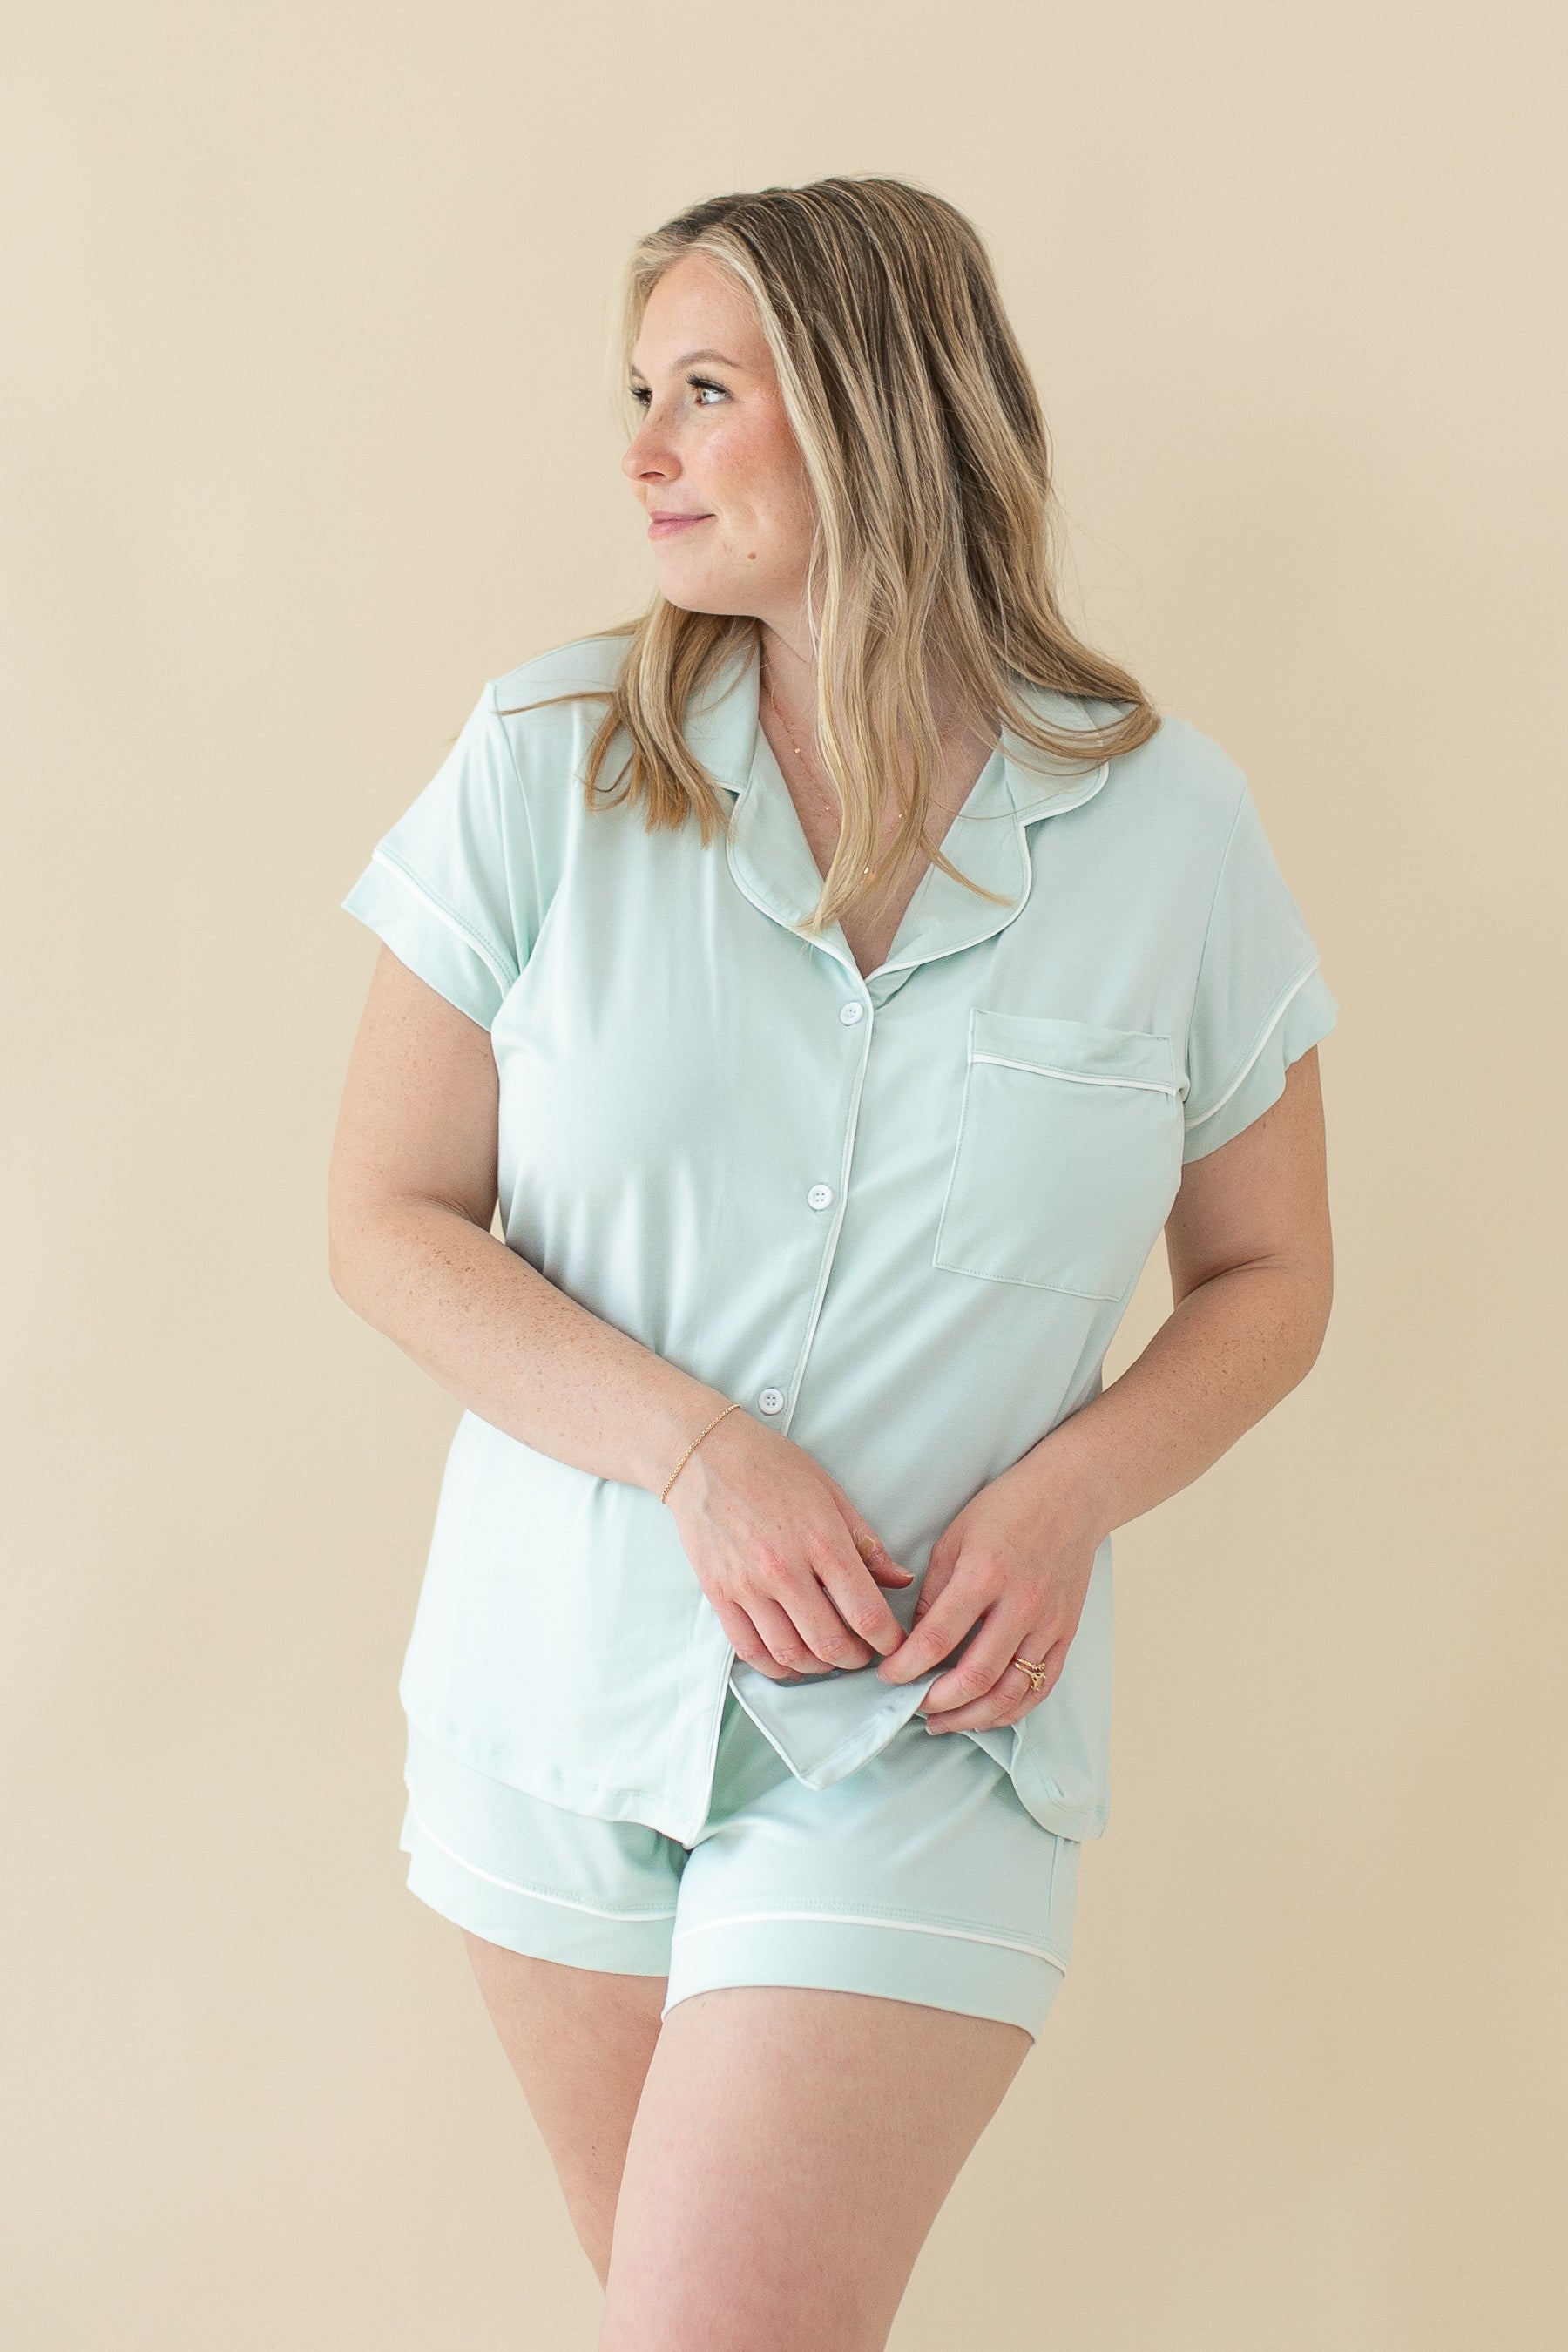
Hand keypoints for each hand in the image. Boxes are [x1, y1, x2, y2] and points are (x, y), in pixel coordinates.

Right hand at [665, 1409, 913, 1679]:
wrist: (705, 1455)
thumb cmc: (770, 1466)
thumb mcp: (831, 1494)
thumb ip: (867, 1543)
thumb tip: (899, 1580)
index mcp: (821, 1540)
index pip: (866, 1612)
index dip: (888, 1639)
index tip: (894, 1642)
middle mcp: (784, 1569)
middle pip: (831, 1643)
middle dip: (857, 1659)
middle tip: (865, 1653)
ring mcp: (748, 1585)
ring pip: (791, 1654)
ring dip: (819, 1667)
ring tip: (831, 1657)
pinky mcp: (719, 1594)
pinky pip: (749, 1649)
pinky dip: (775, 1666)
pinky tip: (791, 1662)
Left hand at [873, 1456, 1099, 1731]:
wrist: (1072, 1497)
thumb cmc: (1007, 1509)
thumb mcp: (955, 1537)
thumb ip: (935, 1591)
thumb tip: (914, 1640)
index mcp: (985, 1574)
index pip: (936, 1639)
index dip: (905, 1668)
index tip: (886, 1677)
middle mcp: (1020, 1604)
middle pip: (974, 1676)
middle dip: (934, 1702)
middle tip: (909, 1706)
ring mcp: (1048, 1624)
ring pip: (1009, 1693)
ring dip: (970, 1717)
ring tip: (940, 1722)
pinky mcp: (1065, 1634)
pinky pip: (1039, 1688)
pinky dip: (1010, 1711)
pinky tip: (983, 1715)